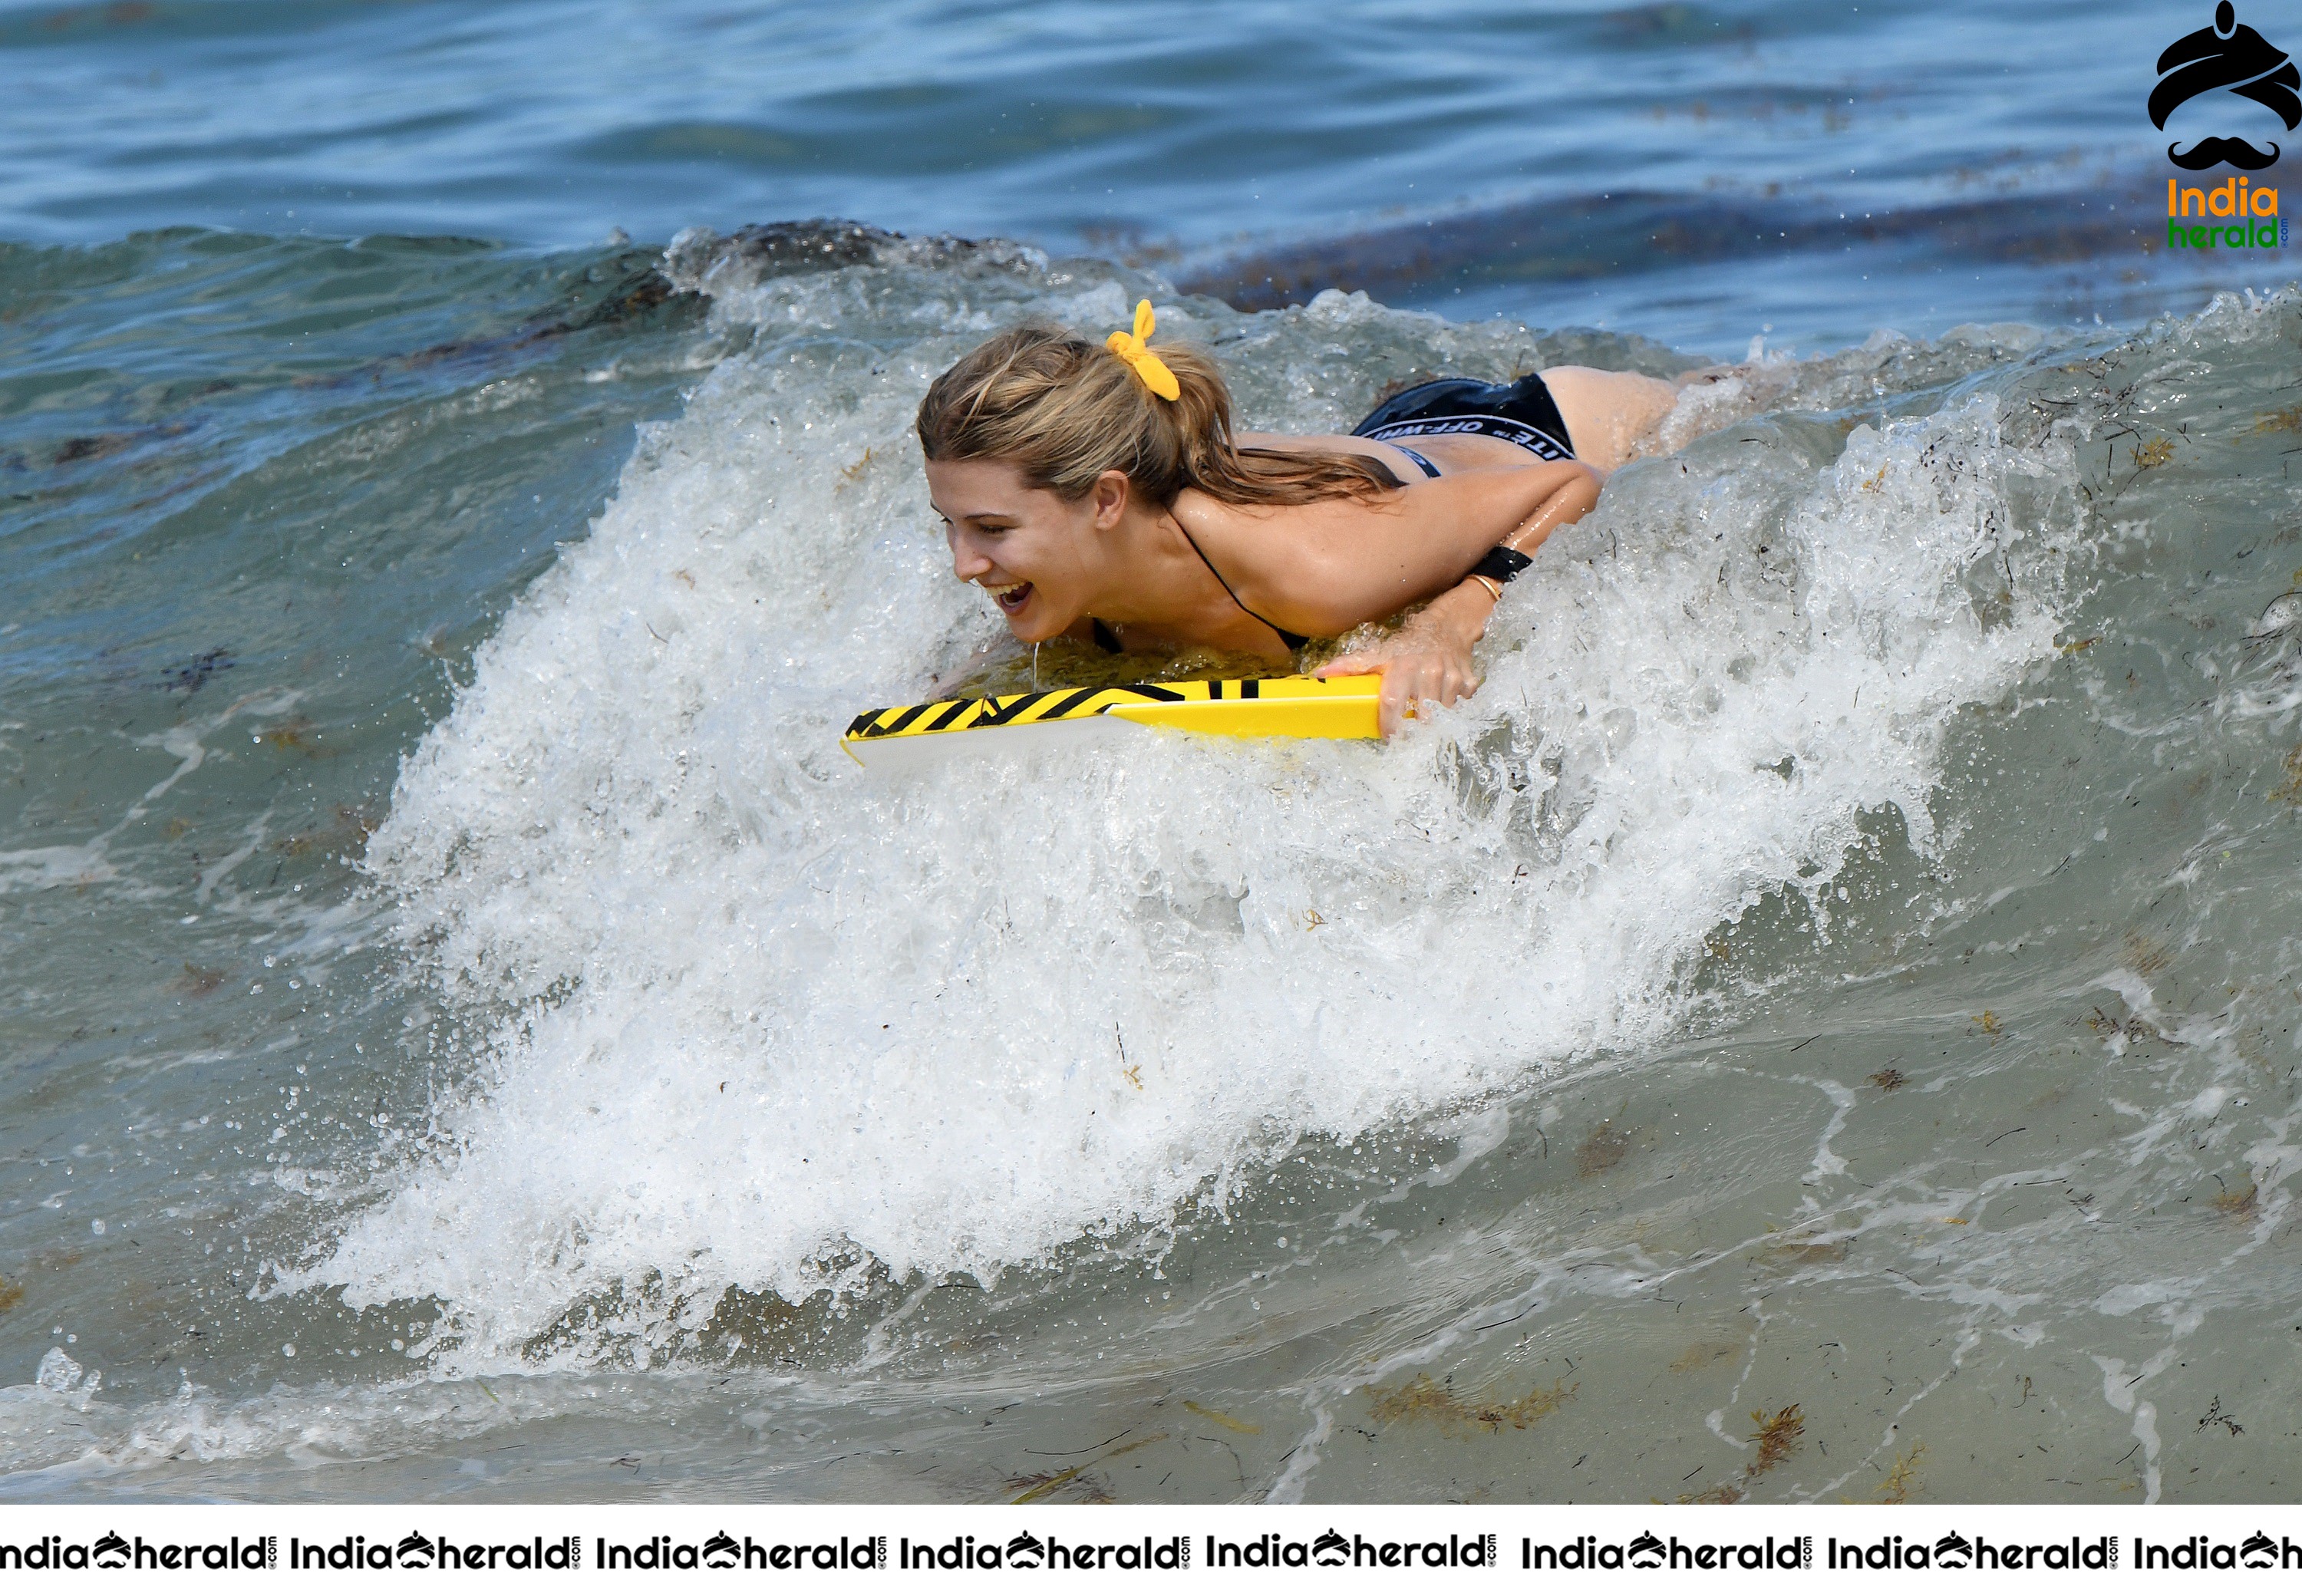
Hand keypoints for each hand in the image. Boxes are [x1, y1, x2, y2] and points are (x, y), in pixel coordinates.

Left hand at [1313, 583, 1491, 738]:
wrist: (1446, 627)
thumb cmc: (1407, 646)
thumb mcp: (1378, 653)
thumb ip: (1349, 666)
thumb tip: (1319, 675)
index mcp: (1403, 666)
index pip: (1393, 703)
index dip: (1388, 725)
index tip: (1387, 737)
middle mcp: (1429, 672)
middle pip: (1421, 717)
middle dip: (1414, 729)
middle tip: (1407, 732)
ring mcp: (1452, 678)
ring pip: (1442, 716)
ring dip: (1433, 721)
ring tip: (1424, 715)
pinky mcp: (1469, 684)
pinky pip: (1461, 708)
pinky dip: (1452, 711)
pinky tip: (1443, 702)